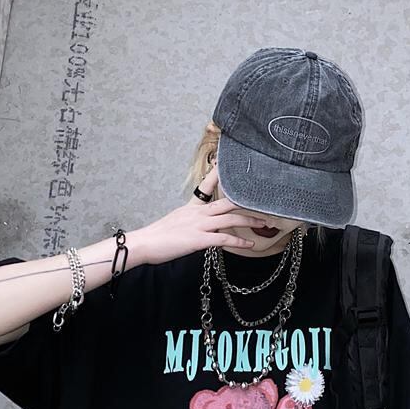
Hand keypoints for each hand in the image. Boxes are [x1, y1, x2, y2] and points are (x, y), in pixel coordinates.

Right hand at [140, 178, 291, 270]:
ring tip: (265, 223)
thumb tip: (199, 225)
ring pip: (230, 219)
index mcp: (191, 207)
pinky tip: (250, 244)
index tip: (229, 164)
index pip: (207, 185)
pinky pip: (224, 238)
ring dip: (250, 221)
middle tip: (264, 203)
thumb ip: (189, 221)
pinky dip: (239, 241)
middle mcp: (198, 212)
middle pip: (228, 203)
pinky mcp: (199, 239)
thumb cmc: (157, 236)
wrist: (144, 244)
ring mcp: (199, 225)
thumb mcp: (175, 222)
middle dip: (248, 203)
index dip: (219, 174)